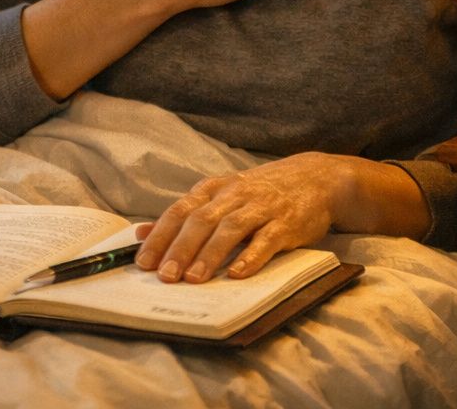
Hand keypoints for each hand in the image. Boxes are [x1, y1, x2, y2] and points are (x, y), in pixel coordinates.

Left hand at [133, 153, 345, 283]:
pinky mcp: (287, 223)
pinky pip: (267, 240)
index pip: (180, 211)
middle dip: (181, 249)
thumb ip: (184, 215)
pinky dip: (251, 256)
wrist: (315, 178)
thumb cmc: (260, 193)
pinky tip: (238, 274)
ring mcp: (261, 207)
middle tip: (165, 277)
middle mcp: (235, 195)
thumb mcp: (220, 196)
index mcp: (214, 189)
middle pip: (201, 220)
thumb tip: (141, 233)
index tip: (143, 262)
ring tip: (194, 279)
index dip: (160, 236)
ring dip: (210, 255)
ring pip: (231, 229)